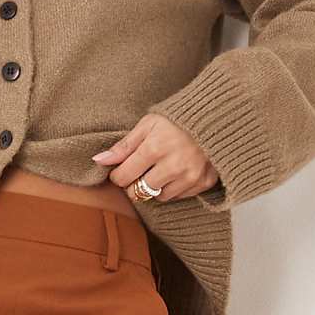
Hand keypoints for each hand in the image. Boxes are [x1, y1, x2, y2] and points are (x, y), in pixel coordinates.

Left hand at [93, 113, 221, 202]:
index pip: (123, 178)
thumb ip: (123, 146)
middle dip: (134, 183)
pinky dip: (173, 187)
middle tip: (140, 169)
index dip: (118, 174)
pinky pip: (178, 196)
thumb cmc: (177, 119)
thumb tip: (98, 160)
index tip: (123, 168)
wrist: (216, 117)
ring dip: (154, 186)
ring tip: (160, 168)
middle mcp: (173, 166)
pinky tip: (176, 171)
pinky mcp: (203, 183)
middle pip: (138, 192)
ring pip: (157, 197)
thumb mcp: (147, 125)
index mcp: (155, 148)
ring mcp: (190, 176)